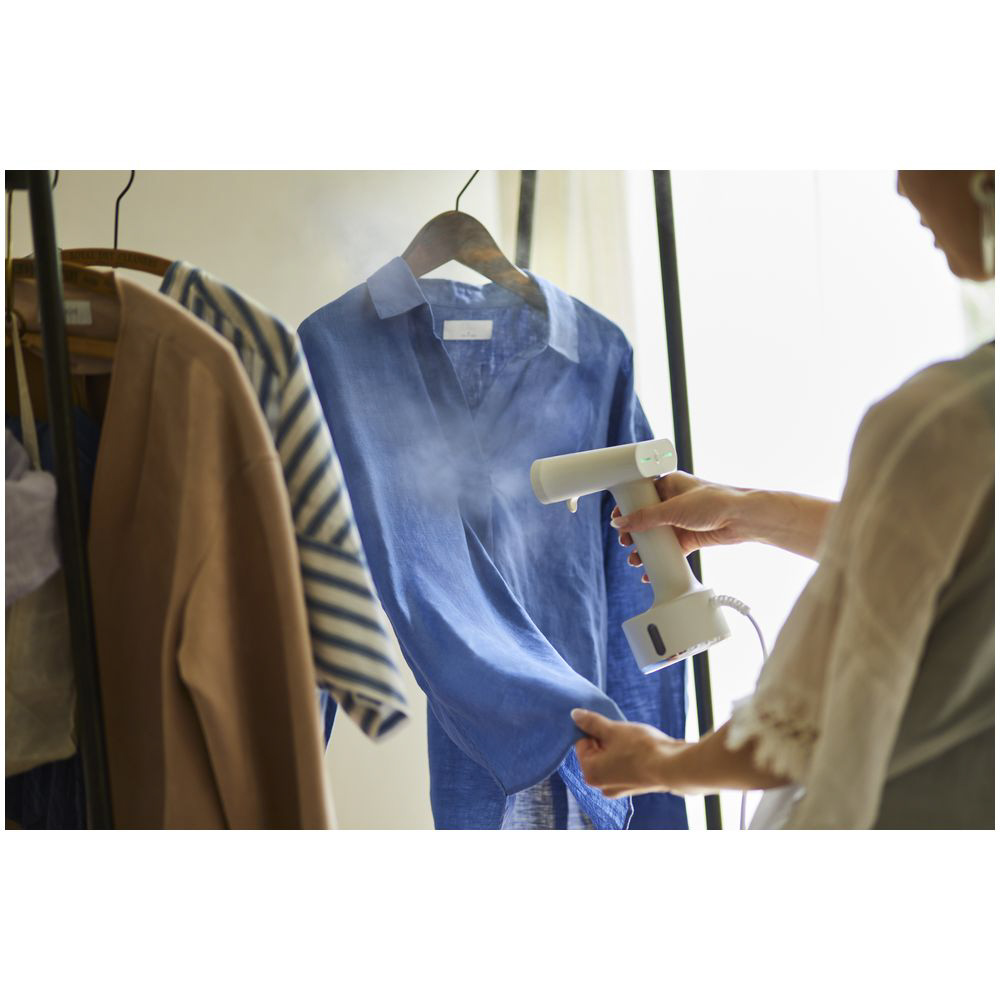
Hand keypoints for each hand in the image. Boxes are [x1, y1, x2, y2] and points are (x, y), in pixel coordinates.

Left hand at [571, 708, 686, 797]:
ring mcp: (618, 789)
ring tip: (633, 741)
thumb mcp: (613, 730)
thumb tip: (574, 715)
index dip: (595, 730)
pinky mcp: (633, 787)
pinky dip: (628, 757)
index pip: (582, 743)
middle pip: (596, 752)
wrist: (672, 766)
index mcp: (590, 773)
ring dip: (618, 747)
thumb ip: (592, 723)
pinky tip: (640, 750)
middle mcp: (601, 786)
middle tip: (622, 733)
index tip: (610, 726)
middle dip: (606, 739)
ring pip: (610, 759)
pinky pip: (623, 767)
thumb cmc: (641, 748)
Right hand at [611, 471, 750, 580]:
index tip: (616, 519)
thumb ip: (644, 518)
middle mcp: (673, 501)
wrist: (742, 519)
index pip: (640, 494)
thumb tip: (620, 523)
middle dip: (633, 532)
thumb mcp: (673, 508)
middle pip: (645, 517)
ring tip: (635, 559)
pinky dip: (659, 558)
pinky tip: (649, 568)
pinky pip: (668, 549)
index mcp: (668, 483)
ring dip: (644, 548)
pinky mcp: (688, 537)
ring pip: (656, 535)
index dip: (627, 507)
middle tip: (625, 542)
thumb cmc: (714, 501)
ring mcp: (681, 520)